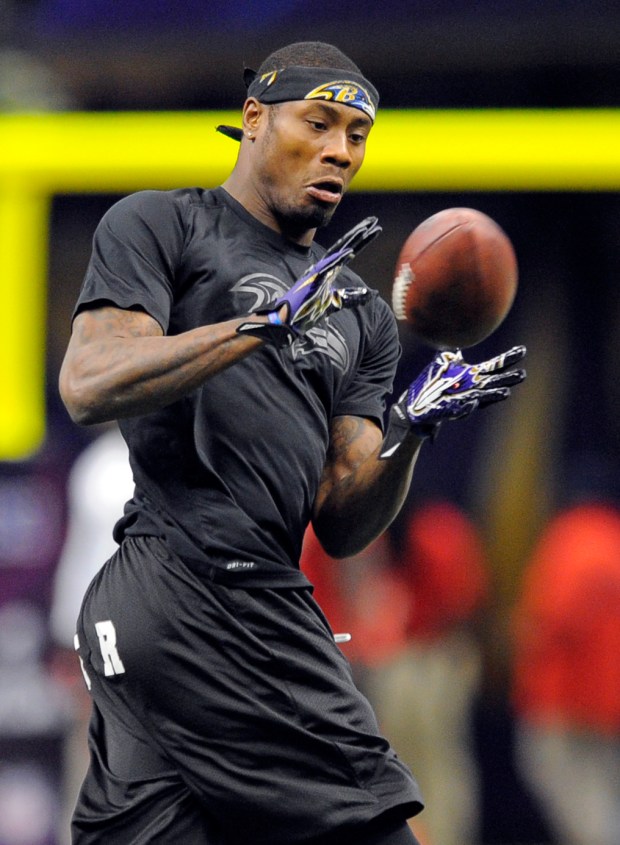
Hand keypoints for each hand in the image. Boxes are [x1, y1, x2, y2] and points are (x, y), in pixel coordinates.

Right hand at [237, 216, 380, 345]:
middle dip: (359, 234)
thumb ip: (353, 296)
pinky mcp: (313, 280)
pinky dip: (337, 259)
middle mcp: (324, 267)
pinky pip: (327, 267)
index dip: (361, 240)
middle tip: (374, 221)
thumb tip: (372, 293)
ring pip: (337, 252)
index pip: (348, 251)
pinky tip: (349, 251)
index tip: (375, 229)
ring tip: (365, 229)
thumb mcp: (337, 302)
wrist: (289, 320)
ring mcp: (318, 272)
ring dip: (351, 241)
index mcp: (329, 270)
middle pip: (344, 247)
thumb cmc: (309, 310)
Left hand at [380, 346, 525, 457]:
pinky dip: (466, 408)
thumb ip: (453, 353)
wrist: (415, 406)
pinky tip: (473, 403)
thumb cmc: (432, 384)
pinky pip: (459, 411)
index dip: (506, 359)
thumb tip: (459, 338)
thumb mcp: (442, 363)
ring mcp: (461, 401)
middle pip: (492, 383)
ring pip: (481, 399)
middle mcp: (470, 389)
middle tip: (522, 375)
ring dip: (492, 396)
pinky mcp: (448, 412)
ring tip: (505, 392)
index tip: (522, 350)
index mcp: (471, 377)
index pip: (492, 366)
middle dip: (507, 380)